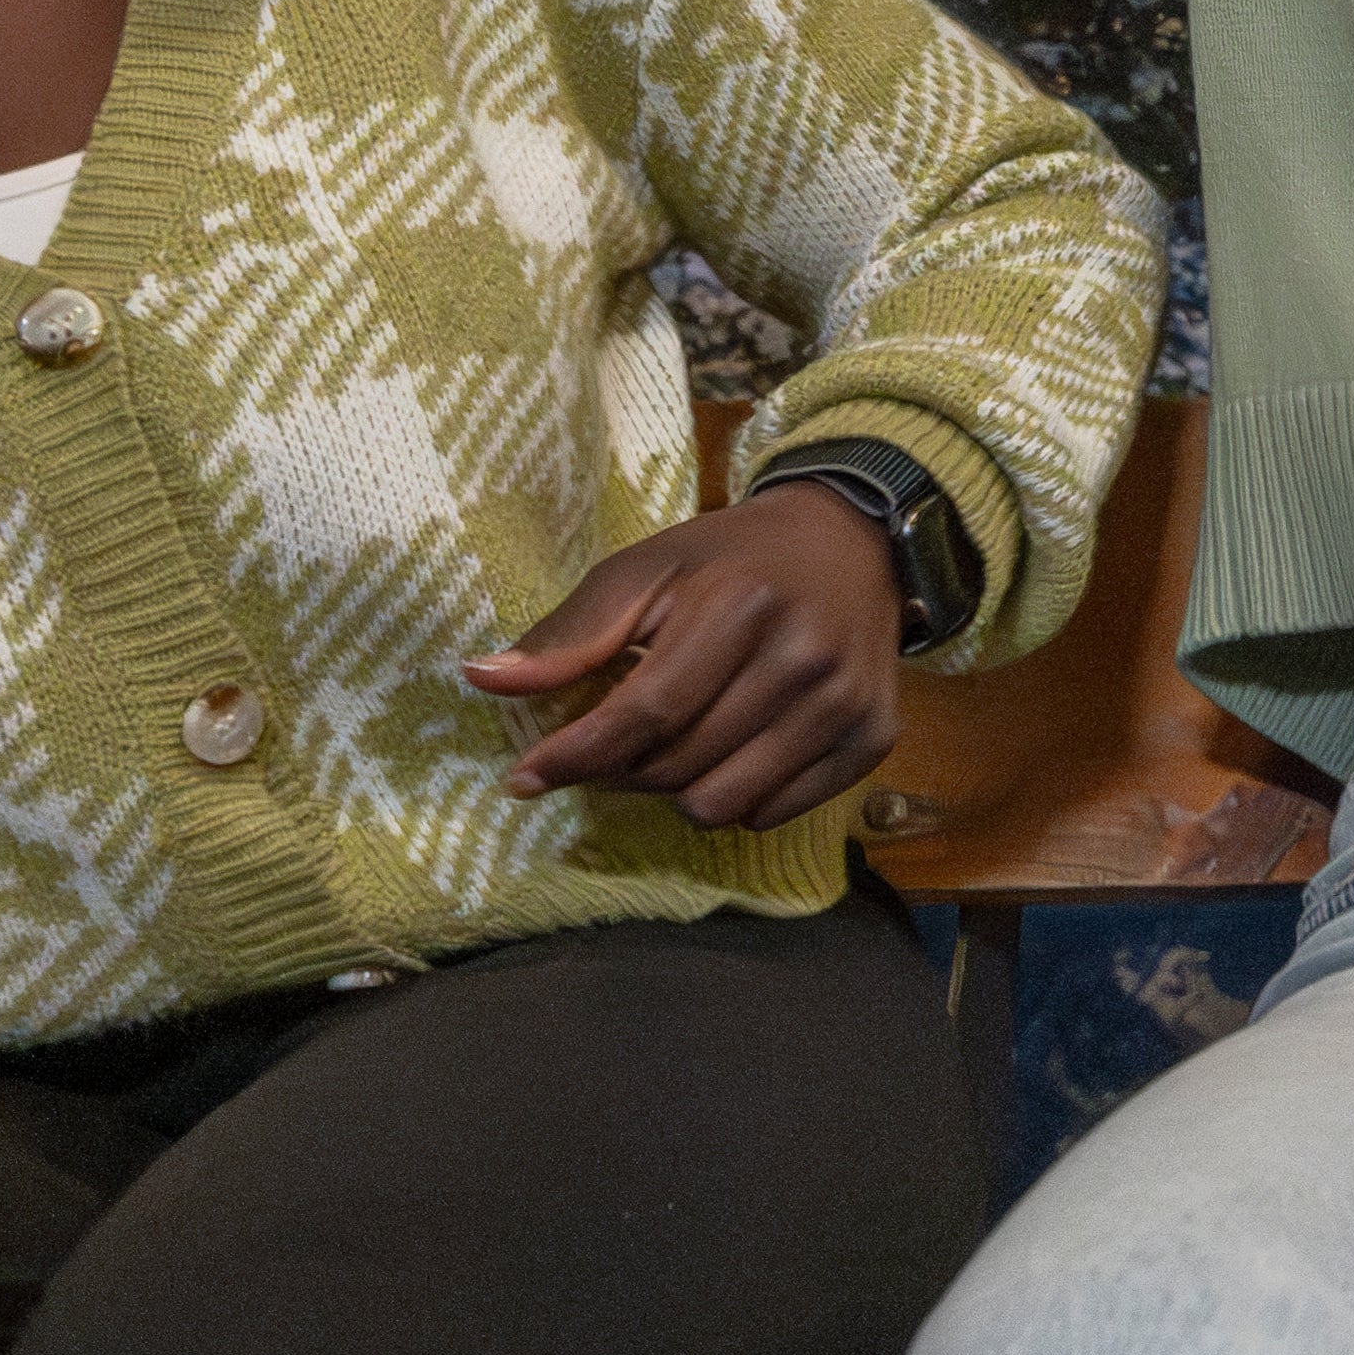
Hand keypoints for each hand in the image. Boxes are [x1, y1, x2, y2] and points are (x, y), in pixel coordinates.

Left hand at [471, 481, 917, 828]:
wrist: (851, 542)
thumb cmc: (732, 557)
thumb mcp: (647, 568)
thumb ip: (570, 631)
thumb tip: (479, 679)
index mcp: (740, 606)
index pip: (644, 713)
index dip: (576, 755)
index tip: (524, 779)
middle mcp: (802, 659)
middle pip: (677, 766)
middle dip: (622, 770)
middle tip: (612, 745)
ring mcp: (843, 704)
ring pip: (722, 803)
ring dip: (676, 790)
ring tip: (672, 748)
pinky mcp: (874, 739)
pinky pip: (775, 812)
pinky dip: (737, 798)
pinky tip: (731, 752)